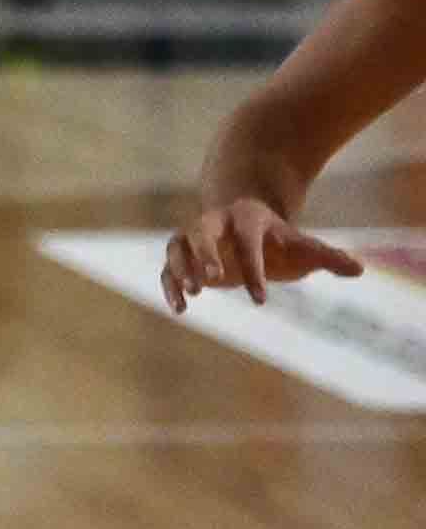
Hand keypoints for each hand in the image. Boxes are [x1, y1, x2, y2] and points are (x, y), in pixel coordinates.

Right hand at [162, 198, 363, 310]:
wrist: (243, 221)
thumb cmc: (277, 240)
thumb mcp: (303, 246)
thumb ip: (327, 256)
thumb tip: (359, 268)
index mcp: (245, 218)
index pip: (247, 241)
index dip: (255, 269)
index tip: (262, 300)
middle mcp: (213, 223)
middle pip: (201, 230)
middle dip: (205, 253)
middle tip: (214, 279)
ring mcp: (193, 238)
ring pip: (178, 245)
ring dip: (182, 267)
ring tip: (193, 294)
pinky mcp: (182, 257)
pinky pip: (168, 267)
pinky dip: (169, 284)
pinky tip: (180, 310)